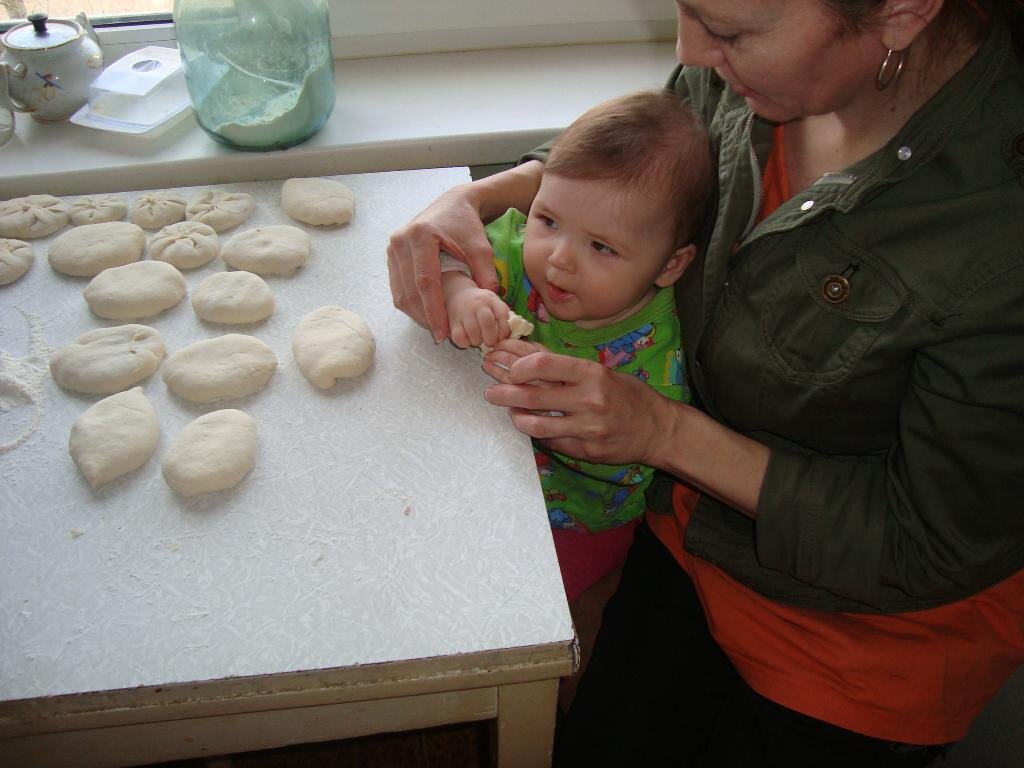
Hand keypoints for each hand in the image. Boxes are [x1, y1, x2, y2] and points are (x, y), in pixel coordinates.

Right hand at [387, 185, 500, 342]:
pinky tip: (426, 314)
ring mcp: (393, 248)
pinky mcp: (392, 254)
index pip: (426, 282)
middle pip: (409, 290)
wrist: (452, 204)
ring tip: (435, 327)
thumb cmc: (467, 225)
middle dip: (425, 317)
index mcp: (421, 236)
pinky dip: (411, 304)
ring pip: (400, 292)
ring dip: (416, 314)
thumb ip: (486, 274)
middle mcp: (401, 241)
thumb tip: (491, 302)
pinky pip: (398, 287)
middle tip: (441, 335)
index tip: (442, 332)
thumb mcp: (481, 248)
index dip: (434, 311)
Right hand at [448, 287, 511, 348]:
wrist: (458, 293)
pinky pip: (459, 337)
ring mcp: (464, 312)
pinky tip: (467, 340)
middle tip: (490, 342)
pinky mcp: (453, 321)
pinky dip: (464, 343)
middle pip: (488, 323)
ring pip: (473, 332)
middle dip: (491, 338)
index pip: (502, 316)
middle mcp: (478, 304)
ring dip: (477, 342)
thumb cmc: (482, 304)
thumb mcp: (495, 304)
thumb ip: (504, 317)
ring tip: (478, 341)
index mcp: (492, 300)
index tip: (502, 338)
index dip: (504, 331)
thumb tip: (512, 336)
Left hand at [482, 349, 672, 466]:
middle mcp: (588, 400)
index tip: (509, 369)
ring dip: (516, 418)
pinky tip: (533, 427)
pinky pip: (552, 442)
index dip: (517, 365)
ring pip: (536, 424)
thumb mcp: (601, 372)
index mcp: (592, 374)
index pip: (543, 364)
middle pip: (532, 395)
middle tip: (490, 393)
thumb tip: (525, 354)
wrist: (658, 429)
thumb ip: (565, 368)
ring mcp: (587, 428)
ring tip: (510, 413)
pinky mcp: (586, 450)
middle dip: (504, 393)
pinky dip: (539, 434)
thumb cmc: (627, 394)